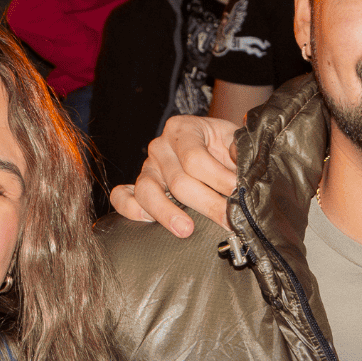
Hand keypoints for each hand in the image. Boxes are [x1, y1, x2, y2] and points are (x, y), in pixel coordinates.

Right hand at [105, 114, 242, 236]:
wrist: (209, 145)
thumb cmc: (221, 144)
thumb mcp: (233, 137)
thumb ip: (238, 147)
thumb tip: (237, 158)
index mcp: (183, 130)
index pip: (196, 159)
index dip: (219, 179)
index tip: (238, 193)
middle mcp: (160, 147)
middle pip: (178, 181)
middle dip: (208, 203)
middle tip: (229, 219)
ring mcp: (147, 167)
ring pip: (147, 191)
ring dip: (167, 213)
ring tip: (186, 230)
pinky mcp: (138, 186)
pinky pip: (123, 197)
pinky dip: (131, 210)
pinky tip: (147, 221)